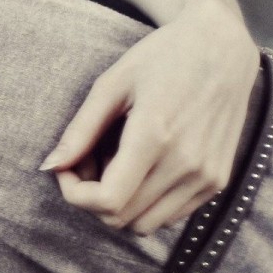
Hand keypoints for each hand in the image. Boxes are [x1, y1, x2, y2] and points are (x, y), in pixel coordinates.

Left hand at [40, 2, 260, 234]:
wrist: (223, 47)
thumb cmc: (162, 57)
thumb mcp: (112, 84)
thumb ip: (80, 131)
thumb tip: (49, 167)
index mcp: (155, 136)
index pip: (107, 201)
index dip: (75, 194)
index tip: (66, 169)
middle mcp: (186, 164)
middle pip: (121, 217)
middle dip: (91, 197)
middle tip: (88, 160)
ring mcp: (207, 177)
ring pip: (145, 225)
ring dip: (119, 204)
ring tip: (115, 163)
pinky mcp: (218, 181)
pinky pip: (170, 216)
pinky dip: (146, 203)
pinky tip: (141, 167)